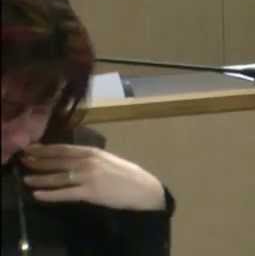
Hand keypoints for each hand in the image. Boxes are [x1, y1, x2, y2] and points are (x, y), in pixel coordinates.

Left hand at [21, 144, 165, 211]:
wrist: (143, 189)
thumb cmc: (127, 175)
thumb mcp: (108, 161)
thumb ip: (91, 159)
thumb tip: (71, 160)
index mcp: (94, 152)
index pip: (64, 148)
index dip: (45, 148)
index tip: (30, 147)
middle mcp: (89, 161)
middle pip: (58, 160)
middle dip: (38, 160)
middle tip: (22, 159)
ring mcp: (88, 176)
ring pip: (58, 176)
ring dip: (40, 177)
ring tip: (25, 178)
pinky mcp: (90, 192)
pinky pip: (65, 193)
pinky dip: (50, 194)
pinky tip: (38, 195)